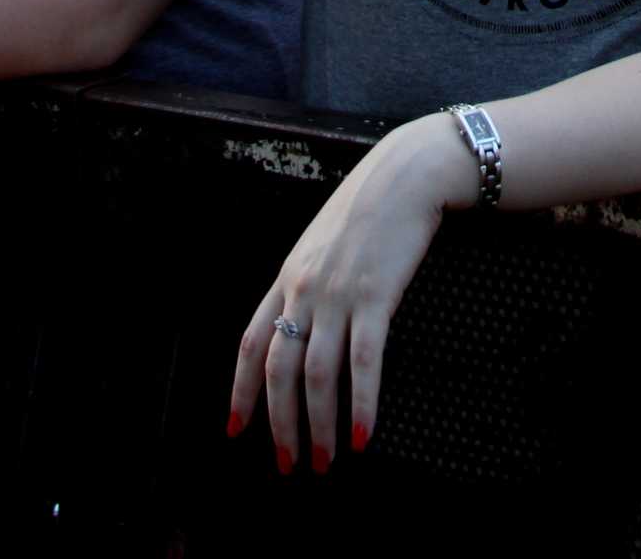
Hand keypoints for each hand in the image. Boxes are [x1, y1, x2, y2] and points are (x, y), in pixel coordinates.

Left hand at [227, 114, 468, 469]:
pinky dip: (362, 405)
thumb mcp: (323, 242)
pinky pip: (363, 363)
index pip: (251, 343)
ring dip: (320, 426)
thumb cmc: (369, 207)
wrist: (405, 175)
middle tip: (289, 465)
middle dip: (280, 425)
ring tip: (327, 462)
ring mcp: (338, 294)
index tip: (235, 431)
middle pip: (279, 370)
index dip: (241, 391)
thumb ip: (308, 280)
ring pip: (316, 376)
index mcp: (288, 277)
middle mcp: (304, 290)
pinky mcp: (375, 298)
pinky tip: (364, 436)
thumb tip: (303, 324)